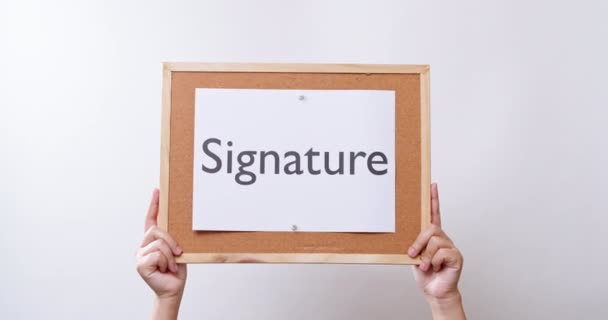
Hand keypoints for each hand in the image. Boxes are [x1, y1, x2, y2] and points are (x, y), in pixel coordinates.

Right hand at [136, 189, 186, 318]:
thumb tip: (178, 221)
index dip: (154, 204)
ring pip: (159, 243)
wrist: (174, 288)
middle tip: (178, 252)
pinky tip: (166, 269)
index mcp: (153, 240)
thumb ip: (173, 237)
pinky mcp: (140, 264)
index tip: (157, 190)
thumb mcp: (178, 249)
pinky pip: (157, 254)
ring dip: (170, 255)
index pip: (151, 218)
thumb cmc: (176, 269)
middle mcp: (144, 245)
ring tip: (171, 265)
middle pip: (156, 230)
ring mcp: (140, 255)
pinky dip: (166, 262)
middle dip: (171, 240)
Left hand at [409, 183, 464, 318]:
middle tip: (412, 254)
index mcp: (432, 236)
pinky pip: (442, 252)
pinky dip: (434, 262)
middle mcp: (443, 238)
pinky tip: (435, 268)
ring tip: (424, 266)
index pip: (433, 214)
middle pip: (431, 228)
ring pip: (435, 241)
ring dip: (425, 255)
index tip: (431, 185)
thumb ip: (414, 244)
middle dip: (419, 241)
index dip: (433, 199)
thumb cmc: (425, 274)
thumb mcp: (414, 256)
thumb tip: (408, 239)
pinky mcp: (456, 256)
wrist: (435, 292)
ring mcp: (450, 246)